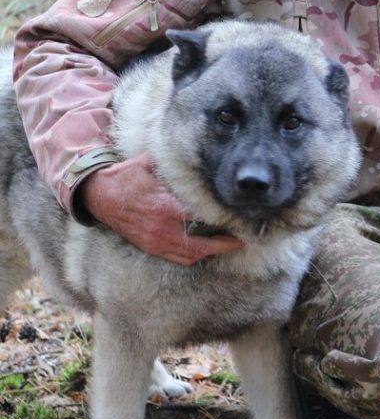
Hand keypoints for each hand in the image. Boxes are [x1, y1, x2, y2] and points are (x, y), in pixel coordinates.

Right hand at [79, 154, 243, 265]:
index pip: (201, 217)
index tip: (238, 216)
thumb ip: (172, 168)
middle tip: (242, 239)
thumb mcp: (148, 165)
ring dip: (213, 252)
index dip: (221, 218)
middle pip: (204, 244)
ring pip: (193, 255)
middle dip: (225, 244)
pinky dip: (196, 257)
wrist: (98, 196)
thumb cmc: (125, 178)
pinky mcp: (152, 248)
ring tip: (229, 245)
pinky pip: (180, 259)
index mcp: (165, 207)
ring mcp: (158, 242)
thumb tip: (195, 160)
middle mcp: (163, 229)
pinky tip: (207, 251)